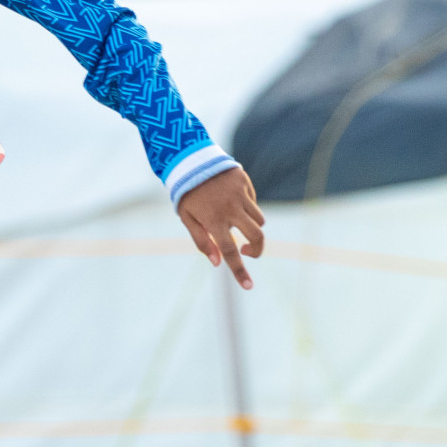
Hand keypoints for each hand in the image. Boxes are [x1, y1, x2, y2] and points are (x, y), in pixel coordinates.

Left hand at [176, 166, 264, 289]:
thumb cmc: (187, 193)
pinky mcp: (244, 182)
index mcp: (213, 220)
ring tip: (232, 219)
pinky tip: (231, 199)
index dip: (240, 272)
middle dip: (258, 249)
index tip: (249, 286)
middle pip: (257, 236)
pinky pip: (253, 202)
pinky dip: (247, 207)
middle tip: (248, 252)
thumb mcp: (187, 217)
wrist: (188, 159)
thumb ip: (202, 241)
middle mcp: (230, 208)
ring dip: (251, 226)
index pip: (229, 252)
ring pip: (259, 220)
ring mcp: (240, 194)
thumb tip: (218, 263)